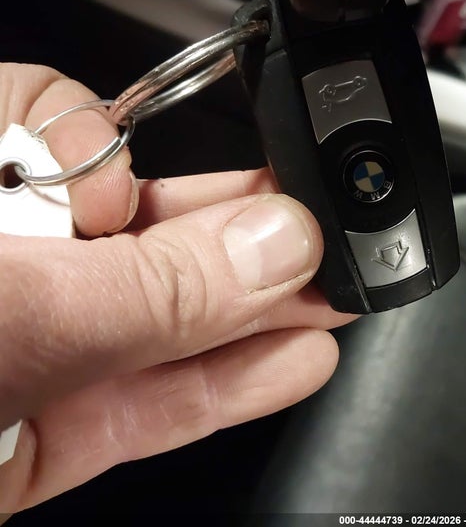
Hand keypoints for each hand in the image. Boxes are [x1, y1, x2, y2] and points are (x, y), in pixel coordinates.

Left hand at [0, 64, 355, 511]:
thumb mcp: (9, 318)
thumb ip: (149, 288)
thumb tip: (274, 245)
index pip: (50, 125)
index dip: (109, 146)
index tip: (134, 193)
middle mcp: (1, 266)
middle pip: (134, 230)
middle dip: (241, 235)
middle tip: (327, 233)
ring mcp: (21, 353)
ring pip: (159, 321)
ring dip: (258, 312)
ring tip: (339, 295)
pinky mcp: (43, 432)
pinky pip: (151, 403)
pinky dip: (227, 387)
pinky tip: (295, 360)